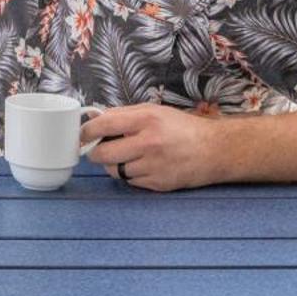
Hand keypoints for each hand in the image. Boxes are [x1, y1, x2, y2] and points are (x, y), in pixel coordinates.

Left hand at [80, 103, 222, 191]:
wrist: (214, 150)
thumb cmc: (183, 128)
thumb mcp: (155, 111)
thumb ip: (124, 114)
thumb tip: (96, 119)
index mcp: (146, 119)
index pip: (103, 126)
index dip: (86, 132)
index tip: (81, 135)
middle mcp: (148, 143)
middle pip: (102, 154)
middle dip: (96, 153)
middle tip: (99, 150)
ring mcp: (153, 166)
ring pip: (114, 171)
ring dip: (114, 165)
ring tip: (126, 156)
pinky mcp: (157, 184)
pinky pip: (131, 182)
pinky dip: (131, 175)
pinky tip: (143, 166)